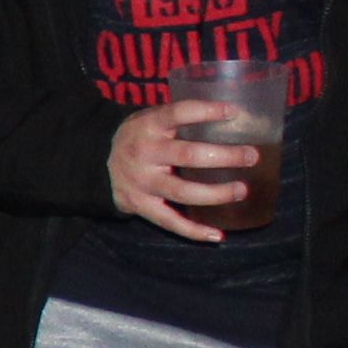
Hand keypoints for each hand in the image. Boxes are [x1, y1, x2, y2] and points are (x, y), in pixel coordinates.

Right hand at [105, 98, 262, 242]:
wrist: (96, 161)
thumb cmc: (139, 137)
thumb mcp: (152, 119)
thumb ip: (183, 120)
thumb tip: (239, 119)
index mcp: (148, 126)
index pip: (178, 114)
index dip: (206, 112)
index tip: (233, 112)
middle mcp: (144, 154)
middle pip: (187, 155)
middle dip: (224, 156)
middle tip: (251, 156)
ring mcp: (141, 182)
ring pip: (182, 191)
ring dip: (215, 193)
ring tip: (241, 190)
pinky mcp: (140, 205)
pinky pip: (169, 221)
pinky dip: (193, 231)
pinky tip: (217, 235)